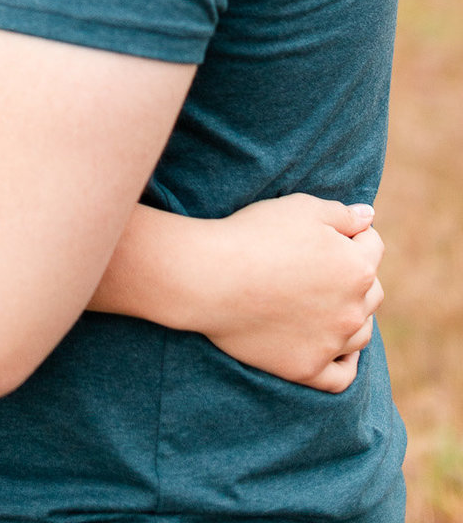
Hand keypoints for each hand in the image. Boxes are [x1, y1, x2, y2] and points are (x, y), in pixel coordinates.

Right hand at [199, 194, 383, 392]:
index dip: (353, 233)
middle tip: (325, 266)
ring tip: (330, 304)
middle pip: (373, 291)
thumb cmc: (256, 235)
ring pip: (362, 333)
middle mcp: (353, 309)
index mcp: (356, 267)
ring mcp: (332, 343)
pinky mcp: (307, 368)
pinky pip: (342, 376)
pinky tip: (337, 350)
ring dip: (354, 315)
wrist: (211, 277)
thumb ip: (343, 214)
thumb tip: (369, 216)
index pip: (373, 245)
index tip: (330, 231)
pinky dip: (345, 363)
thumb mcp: (302, 208)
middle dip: (357, 274)